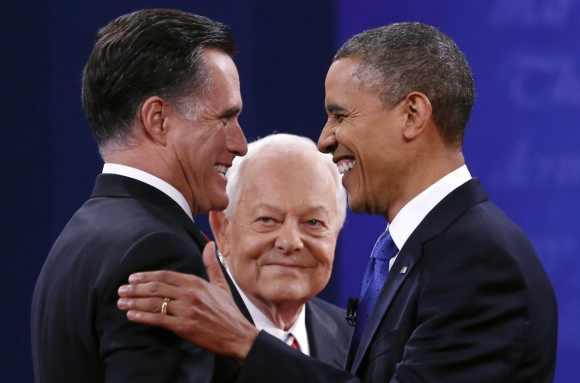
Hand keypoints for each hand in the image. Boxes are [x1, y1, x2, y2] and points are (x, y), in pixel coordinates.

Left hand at [117, 241, 258, 358]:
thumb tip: (209, 244)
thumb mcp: (222, 285)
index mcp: (196, 282)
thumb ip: (212, 264)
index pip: (165, 275)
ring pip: (154, 303)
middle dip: (135, 289)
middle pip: (156, 287)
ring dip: (134, 302)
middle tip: (121, 290)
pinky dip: (142, 316)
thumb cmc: (228, 311)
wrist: (238, 334)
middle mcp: (189, 294)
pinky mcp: (184, 326)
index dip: (146, 276)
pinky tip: (131, 315)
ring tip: (121, 302)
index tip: (132, 278)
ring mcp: (186, 310)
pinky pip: (158, 319)